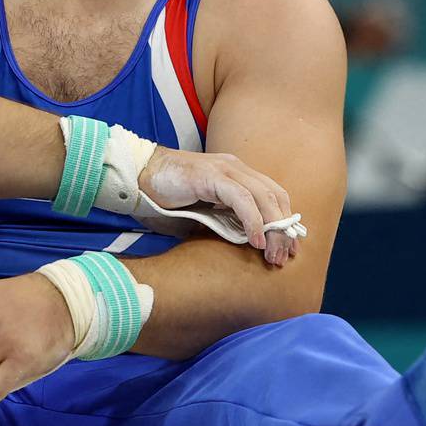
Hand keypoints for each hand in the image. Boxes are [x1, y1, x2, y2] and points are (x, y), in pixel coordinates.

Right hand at [138, 146, 302, 267]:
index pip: (274, 195)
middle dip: (283, 229)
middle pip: (275, 197)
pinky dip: (252, 220)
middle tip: (282, 257)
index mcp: (237, 173)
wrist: (138, 175)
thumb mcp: (202, 211)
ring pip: (263, 197)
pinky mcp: (211, 176)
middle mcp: (236, 168)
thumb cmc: (166, 196)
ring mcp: (225, 169)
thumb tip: (241, 245)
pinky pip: (241, 198)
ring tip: (271, 254)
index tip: (287, 248)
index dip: (285, 221)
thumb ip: (222, 221)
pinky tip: (255, 241)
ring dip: (272, 229)